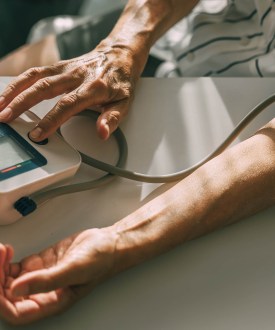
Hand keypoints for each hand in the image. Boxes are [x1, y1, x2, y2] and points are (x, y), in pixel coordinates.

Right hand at [0, 41, 143, 140]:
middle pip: (44, 88)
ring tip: (0, 106)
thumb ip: (112, 119)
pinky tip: (9, 91)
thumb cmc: (121, 81)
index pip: (67, 105)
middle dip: (22, 104)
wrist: (120, 55)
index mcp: (94, 88)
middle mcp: (76, 76)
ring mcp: (65, 69)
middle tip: (6, 118)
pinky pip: (35, 72)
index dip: (51, 120)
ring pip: (35, 77)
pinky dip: (19, 81)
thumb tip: (102, 133)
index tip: (37, 134)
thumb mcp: (125, 103)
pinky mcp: (59, 65)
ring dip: (14, 91)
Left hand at [0, 228, 116, 324]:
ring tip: (1, 251)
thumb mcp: (74, 270)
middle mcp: (42, 294)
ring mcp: (39, 278)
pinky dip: (6, 260)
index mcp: (51, 303)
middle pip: (7, 296)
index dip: (0, 301)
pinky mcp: (39, 264)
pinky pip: (15, 267)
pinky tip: (7, 250)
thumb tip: (15, 290)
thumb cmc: (99, 260)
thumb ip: (46, 281)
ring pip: (8, 281)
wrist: (108, 243)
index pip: (15, 312)